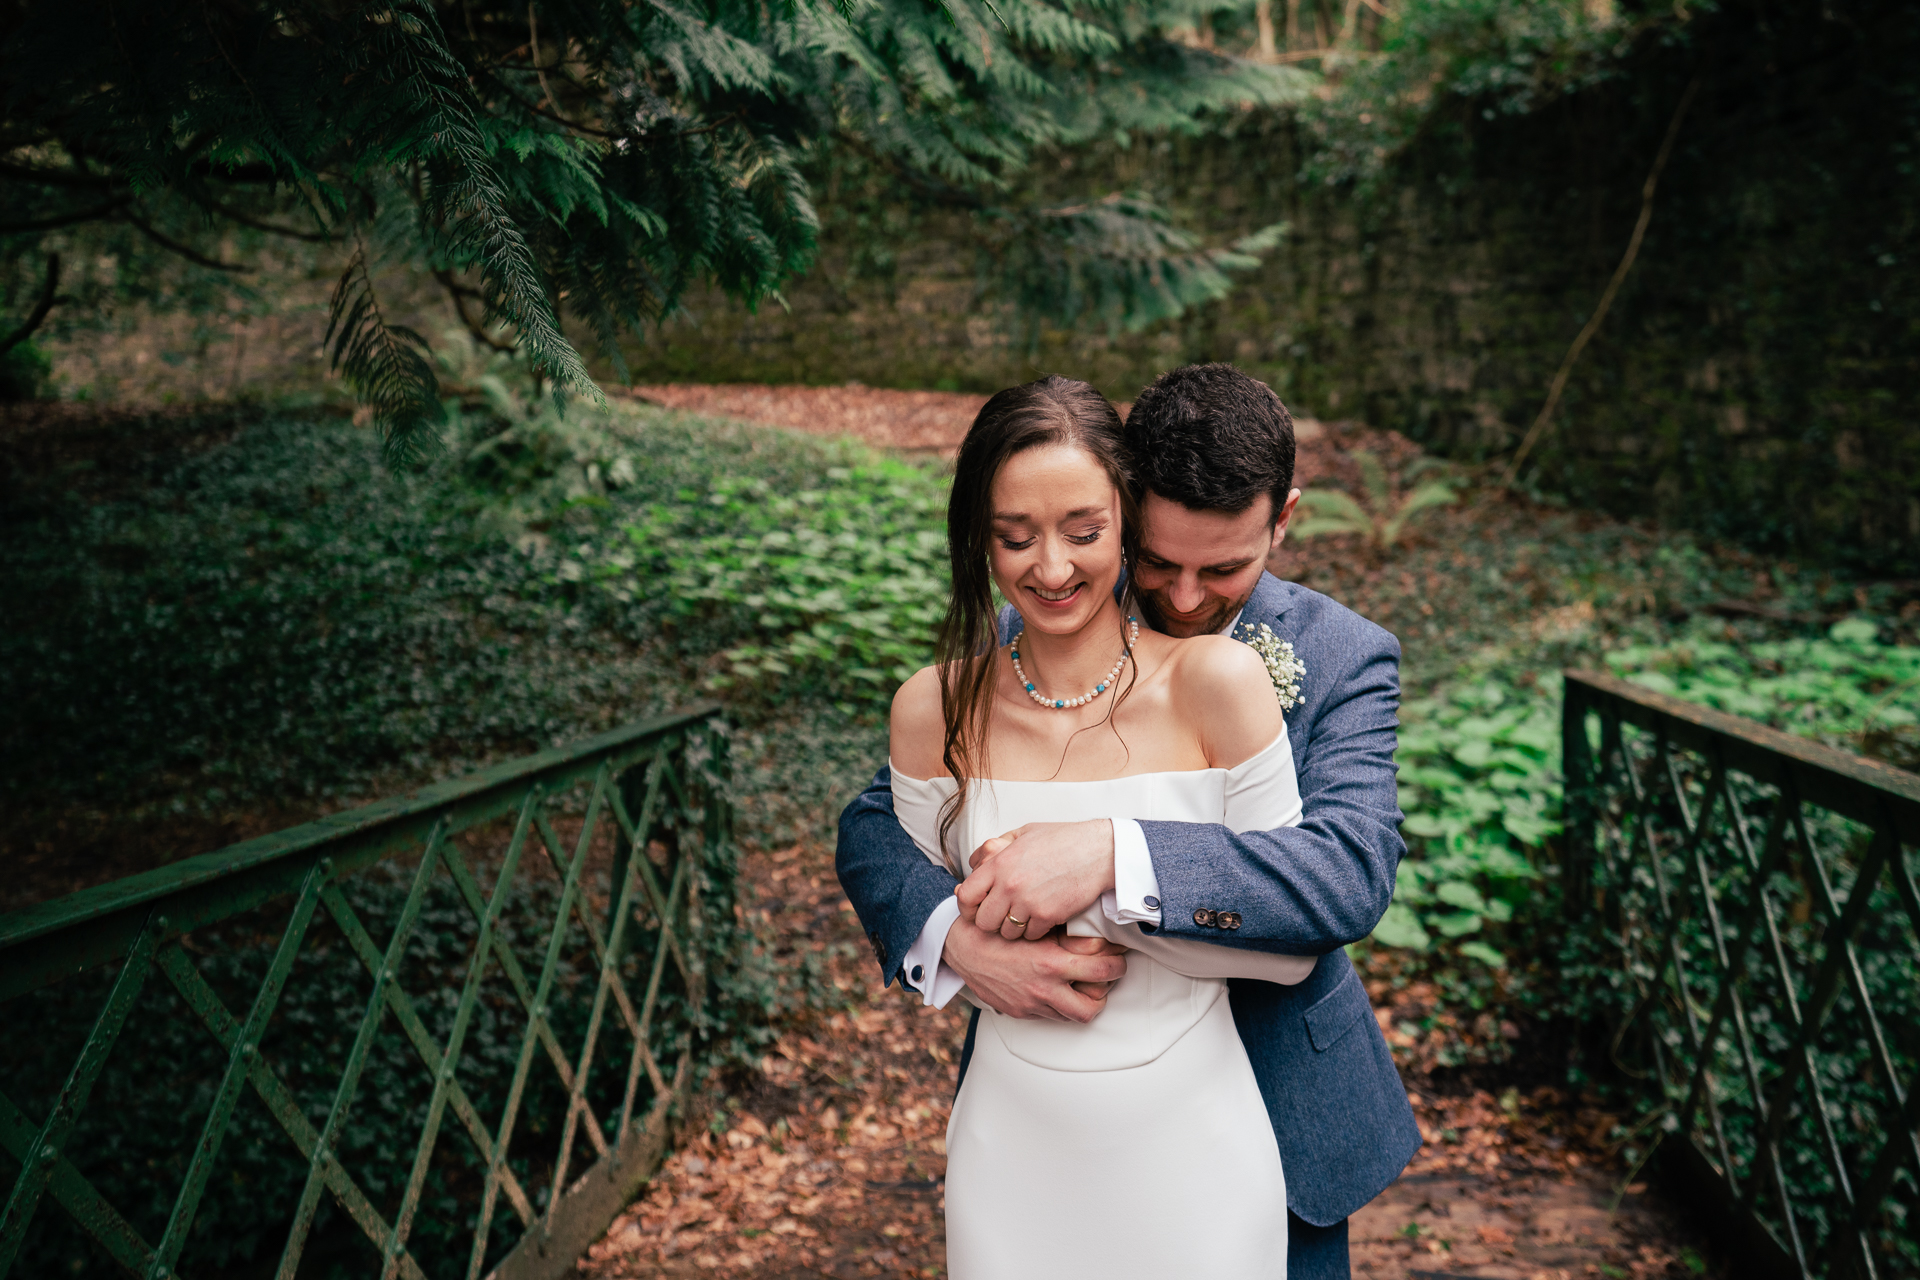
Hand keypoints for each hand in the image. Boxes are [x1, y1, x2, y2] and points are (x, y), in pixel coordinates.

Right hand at [942, 923, 1126, 1022]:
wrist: (961, 947)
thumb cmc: (998, 930)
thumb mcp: (1036, 926)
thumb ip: (1065, 934)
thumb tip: (1094, 935)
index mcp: (1051, 964)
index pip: (1101, 972)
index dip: (1116, 966)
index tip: (1118, 959)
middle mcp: (1043, 989)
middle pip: (1090, 1008)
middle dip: (1102, 995)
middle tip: (1104, 981)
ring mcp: (1030, 1004)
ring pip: (1069, 1015)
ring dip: (1079, 1002)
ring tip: (1081, 985)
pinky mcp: (1019, 1012)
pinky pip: (1047, 1015)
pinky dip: (1056, 1004)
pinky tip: (1054, 988)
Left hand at [956, 820, 1115, 940]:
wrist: (1099, 851)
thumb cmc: (1064, 840)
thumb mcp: (1024, 833)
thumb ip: (997, 847)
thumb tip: (975, 861)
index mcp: (999, 862)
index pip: (966, 896)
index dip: (968, 907)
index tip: (977, 909)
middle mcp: (1009, 884)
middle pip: (983, 921)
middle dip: (991, 922)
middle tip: (1003, 915)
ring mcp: (1028, 901)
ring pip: (1007, 932)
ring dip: (1014, 928)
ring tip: (1025, 916)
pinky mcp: (1048, 915)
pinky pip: (1030, 935)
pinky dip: (1035, 930)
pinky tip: (1043, 917)